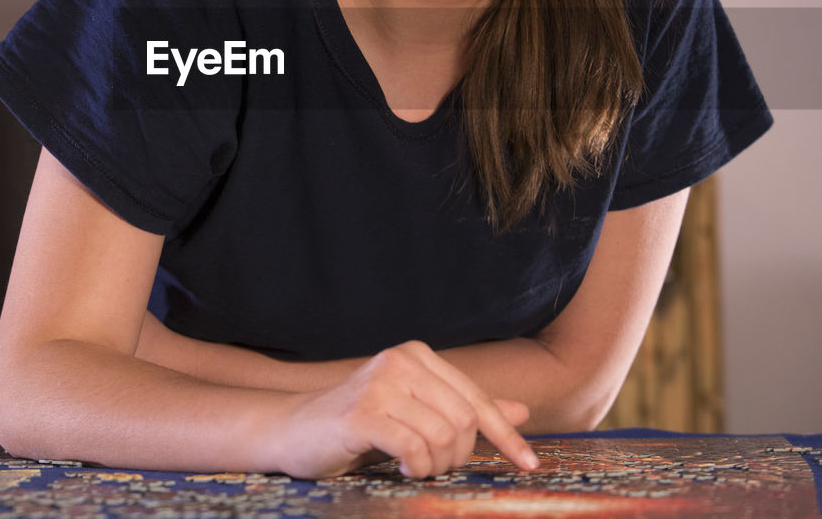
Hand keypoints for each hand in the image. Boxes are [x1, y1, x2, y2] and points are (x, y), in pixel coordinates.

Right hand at [270, 340, 539, 478]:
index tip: (529, 464)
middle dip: (458, 456)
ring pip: (443, 437)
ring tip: (412, 466)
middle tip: (433, 467)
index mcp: (417, 356)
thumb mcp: (416, 414)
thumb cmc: (358, 425)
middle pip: (465, 420)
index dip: (506, 435)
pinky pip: (414, 448)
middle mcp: (401, 360)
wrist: (292, 431)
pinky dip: (415, 466)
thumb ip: (463, 410)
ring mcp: (380, 384)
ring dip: (434, 465)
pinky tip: (400, 466)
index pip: (477, 399)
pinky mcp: (363, 412)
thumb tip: (520, 411)